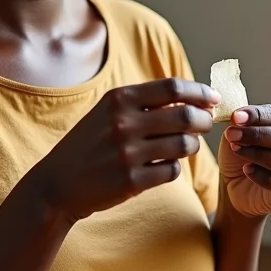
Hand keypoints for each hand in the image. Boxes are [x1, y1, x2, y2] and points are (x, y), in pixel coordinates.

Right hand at [29, 79, 218, 223]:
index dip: (199, 91)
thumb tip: (192, 98)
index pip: (172, 87)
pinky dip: (174, 168)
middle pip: (185, 115)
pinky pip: (172, 171)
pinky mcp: (131, 181)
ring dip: (191, 146)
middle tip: (206, 124)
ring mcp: (127, 153)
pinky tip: (164, 165)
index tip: (213, 98)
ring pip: (184, 145)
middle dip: (203, 120)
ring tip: (184, 146)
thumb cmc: (90, 143)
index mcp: (118, 98)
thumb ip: (144, 102)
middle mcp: (123, 122)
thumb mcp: (108, 112)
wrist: (58, 183)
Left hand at [218, 104, 270, 216]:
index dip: (259, 115)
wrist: (236, 181)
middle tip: (232, 135)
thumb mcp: (238, 130)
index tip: (236, 117)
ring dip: (259, 155)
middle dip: (258, 135)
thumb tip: (239, 117)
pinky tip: (247, 170)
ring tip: (237, 150)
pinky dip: (264, 178)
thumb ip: (240, 121)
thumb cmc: (242, 148)